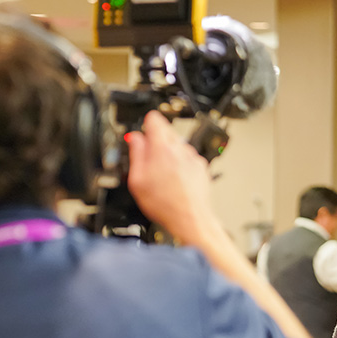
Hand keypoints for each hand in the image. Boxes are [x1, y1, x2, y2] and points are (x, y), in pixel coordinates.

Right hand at [127, 111, 216, 244]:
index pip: (153, 118)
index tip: (142, 131)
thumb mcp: (137, 180)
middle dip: (156, 142)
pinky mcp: (202, 168)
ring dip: (170, 155)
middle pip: (167, 132)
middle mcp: (180, 149)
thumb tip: (134, 139)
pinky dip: (182, 166)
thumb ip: (135, 153)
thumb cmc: (165, 204)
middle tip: (149, 160)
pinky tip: (176, 181)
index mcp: (162, 147)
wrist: (190, 219)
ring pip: (178, 146)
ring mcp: (194, 158)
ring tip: (163, 176)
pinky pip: (189, 160)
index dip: (145, 124)